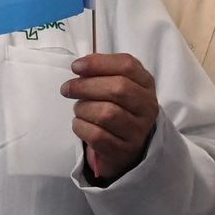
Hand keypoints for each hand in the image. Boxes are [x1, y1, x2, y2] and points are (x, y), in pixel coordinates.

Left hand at [63, 52, 157, 183]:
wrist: (125, 148)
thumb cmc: (116, 110)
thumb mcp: (115, 87)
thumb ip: (101, 72)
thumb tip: (80, 66)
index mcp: (146, 85)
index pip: (127, 66)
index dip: (99, 63)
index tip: (76, 67)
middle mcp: (147, 107)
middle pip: (118, 89)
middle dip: (86, 86)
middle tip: (67, 89)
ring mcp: (138, 130)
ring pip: (107, 113)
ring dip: (83, 109)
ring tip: (79, 110)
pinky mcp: (124, 150)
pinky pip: (97, 135)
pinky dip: (81, 127)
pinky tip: (80, 124)